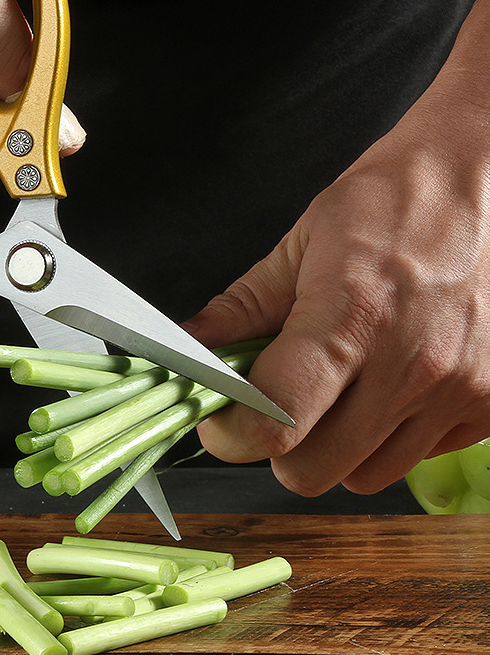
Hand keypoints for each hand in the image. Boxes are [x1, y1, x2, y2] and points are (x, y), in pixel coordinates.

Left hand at [184, 77, 489, 496]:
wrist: (484, 179)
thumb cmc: (392, 202)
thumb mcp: (301, 245)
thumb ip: (242, 308)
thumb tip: (193, 347)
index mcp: (350, 320)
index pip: (275, 423)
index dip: (231, 435)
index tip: (221, 423)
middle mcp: (410, 366)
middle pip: (311, 470)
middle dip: (278, 446)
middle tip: (276, 404)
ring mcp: (458, 391)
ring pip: (364, 475)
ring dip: (335, 445)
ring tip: (339, 390)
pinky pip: (417, 457)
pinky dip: (389, 436)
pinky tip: (388, 385)